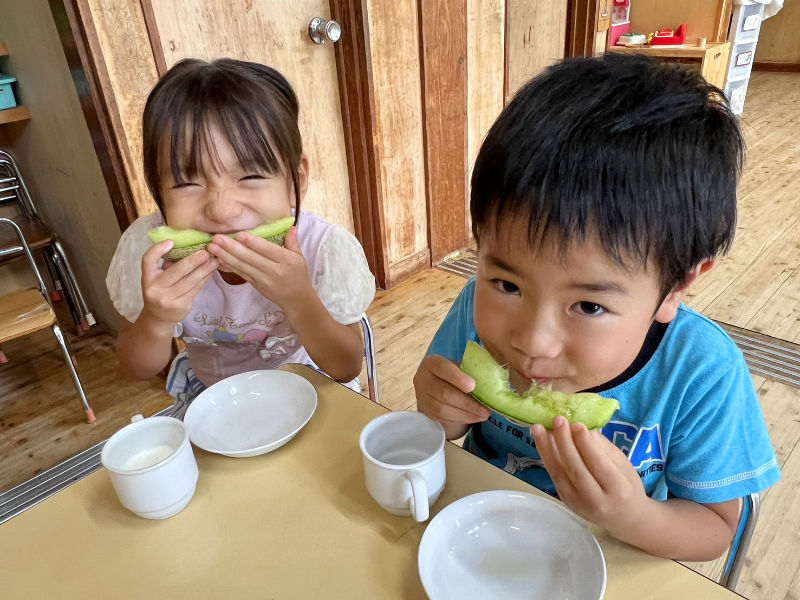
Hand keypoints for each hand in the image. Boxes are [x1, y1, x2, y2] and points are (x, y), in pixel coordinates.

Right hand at [140, 240, 217, 327]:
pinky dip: (205, 279)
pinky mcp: (181, 306)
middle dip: (192, 261)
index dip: (158, 250)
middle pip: (175, 271)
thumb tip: (188, 247)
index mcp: (147, 278)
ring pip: (190, 281)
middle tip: (205, 252)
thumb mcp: (155, 278)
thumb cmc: (159, 291)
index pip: (148, 260)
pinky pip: (196, 289)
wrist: (159, 317)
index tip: (171, 241)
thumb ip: (166, 265)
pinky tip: (211, 271)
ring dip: (204, 270)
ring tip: (214, 260)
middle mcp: (155, 289)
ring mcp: (168, 299)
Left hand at [207, 227, 312, 307]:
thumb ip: (293, 242)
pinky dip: (229, 267)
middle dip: (232, 248)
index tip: (239, 234)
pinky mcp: (256, 285)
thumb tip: (291, 227)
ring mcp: (263, 279)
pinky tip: (218, 260)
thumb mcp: (300, 258)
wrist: (296, 300)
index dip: (253, 243)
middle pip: (250, 258)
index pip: (267, 250)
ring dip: (225, 256)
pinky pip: (240, 274)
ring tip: (212, 247)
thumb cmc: (298, 275)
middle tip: (216, 238)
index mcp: (286, 261)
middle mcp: (274, 271)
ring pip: (242, 266)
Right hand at [414, 354, 489, 437]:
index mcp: (432, 363)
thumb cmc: (451, 374)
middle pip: (444, 393)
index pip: (442, 368)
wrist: (434, 384)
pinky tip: (473, 417)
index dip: (457, 378)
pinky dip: (461, 419)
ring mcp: (423, 397)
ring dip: (466, 414)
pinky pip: (443, 418)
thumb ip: (470, 371)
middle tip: (486, 409)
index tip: (472, 386)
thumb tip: (490, 381)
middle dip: (467, 403)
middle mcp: (423, 379)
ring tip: (483, 415)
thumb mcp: (458, 367)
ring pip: (443, 409)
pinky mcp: (427, 412)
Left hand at [531, 416, 647, 531]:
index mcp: (619, 490)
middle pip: (576, 470)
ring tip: (538, 428)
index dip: (586, 445)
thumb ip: (602, 447)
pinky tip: (541, 441)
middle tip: (558, 420)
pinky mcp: (565, 501)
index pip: (600, 466)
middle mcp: (597, 500)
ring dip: (546, 449)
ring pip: (559, 474)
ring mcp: (578, 503)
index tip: (577, 424)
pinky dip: (546, 457)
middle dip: (564, 443)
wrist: (623, 518)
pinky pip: (554, 477)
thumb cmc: (627, 486)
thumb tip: (581, 426)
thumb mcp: (623, 465)